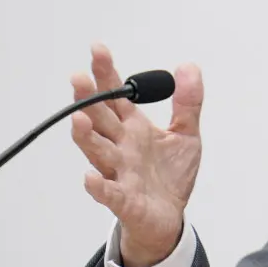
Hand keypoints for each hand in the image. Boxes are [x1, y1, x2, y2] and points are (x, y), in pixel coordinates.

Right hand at [70, 43, 203, 266]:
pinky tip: (90, 177)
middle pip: (100, 120)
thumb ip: (188, 103)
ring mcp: (120, 173)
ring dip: (86, 136)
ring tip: (78, 119)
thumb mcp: (186, 135)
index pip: (116, 97)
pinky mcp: (125, 200)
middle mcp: (121, 147)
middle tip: (78, 78)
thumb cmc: (170, 176)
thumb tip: (189, 66)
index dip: (106, 74)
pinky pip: (109, 193)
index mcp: (133, 129)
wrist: (168, 217)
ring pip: (98, 152)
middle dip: (88, 100)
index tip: (97, 50)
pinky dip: (99, 186)